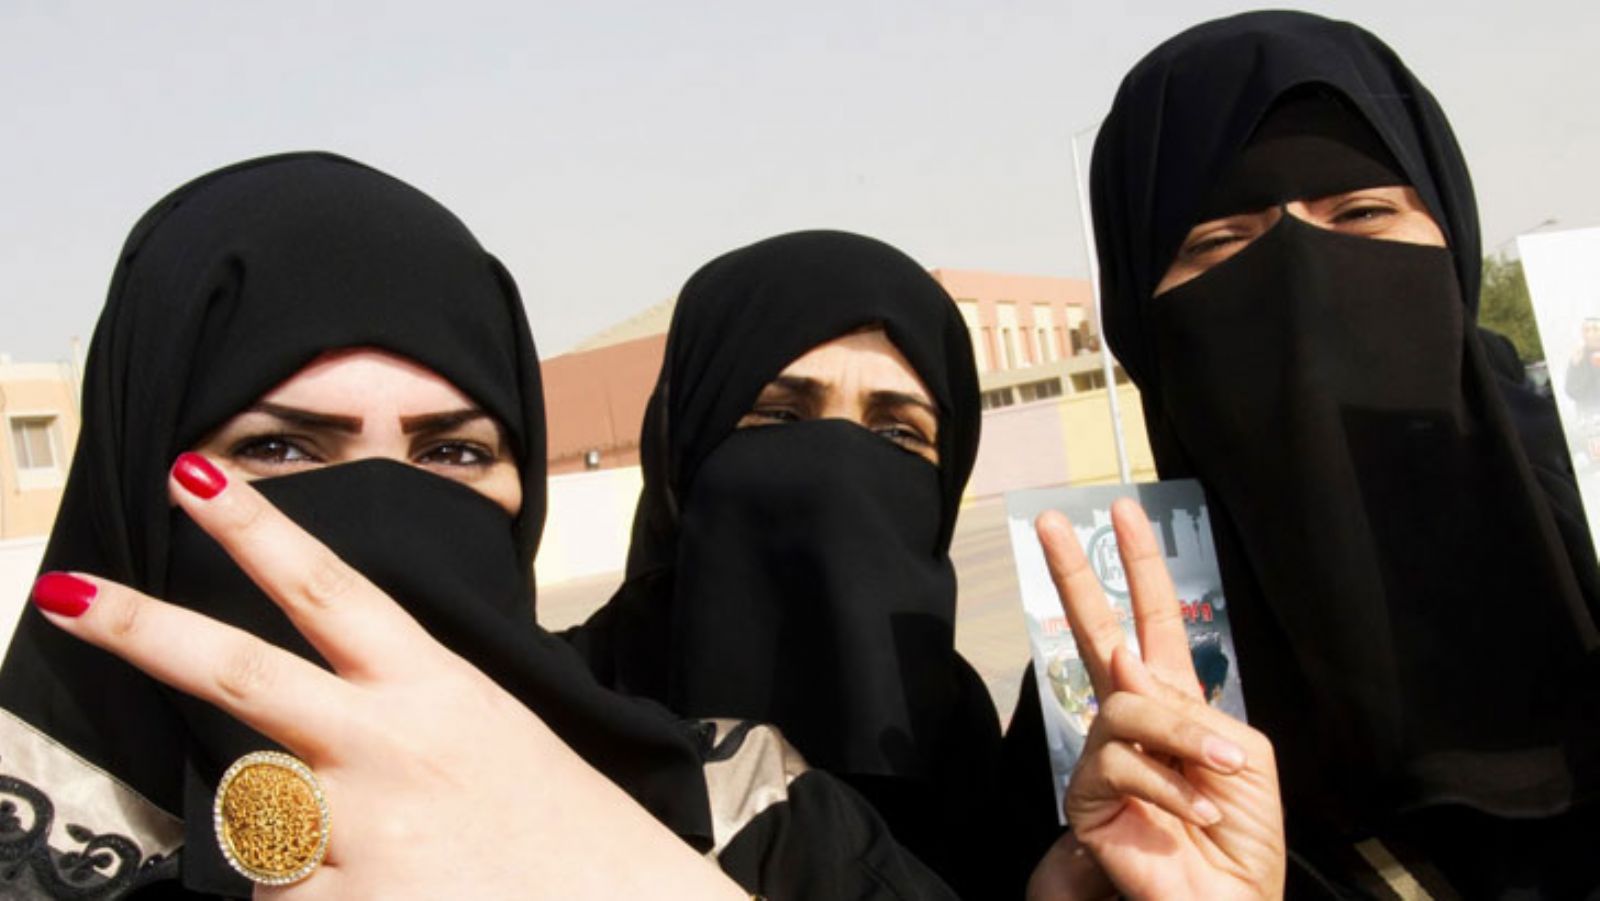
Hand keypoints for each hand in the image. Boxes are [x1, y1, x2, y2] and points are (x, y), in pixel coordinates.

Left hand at [31, 456, 743, 900]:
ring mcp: (363, 828)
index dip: (257, 530)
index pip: (332, 592)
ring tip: (399, 866)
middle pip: (241, 673)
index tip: (194, 475)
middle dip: (142, 628)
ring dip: (301, 852)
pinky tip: (396, 900)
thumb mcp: (488, 741)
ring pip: (258, 826)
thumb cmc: (560, 829)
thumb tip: (285, 763)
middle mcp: (387, 747)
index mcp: (435, 690)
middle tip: (64, 592)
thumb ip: (390, 728)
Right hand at [1026, 500, 1283, 900]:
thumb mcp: (1243, 757)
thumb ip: (1192, 706)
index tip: (1122, 513)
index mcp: (1175, 701)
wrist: (1227, 900)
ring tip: (1219, 781)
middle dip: (1076, 573)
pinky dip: (1173, 787)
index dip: (1139, 568)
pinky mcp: (1087, 793)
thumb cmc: (1241, 836)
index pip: (1152, 621)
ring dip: (1185, 740)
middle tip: (1051, 521)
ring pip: (1129, 704)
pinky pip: (1123, 761)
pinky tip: (1195, 813)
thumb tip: (1123, 660)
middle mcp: (1132, 718)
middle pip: (1095, 631)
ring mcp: (1105, 753)